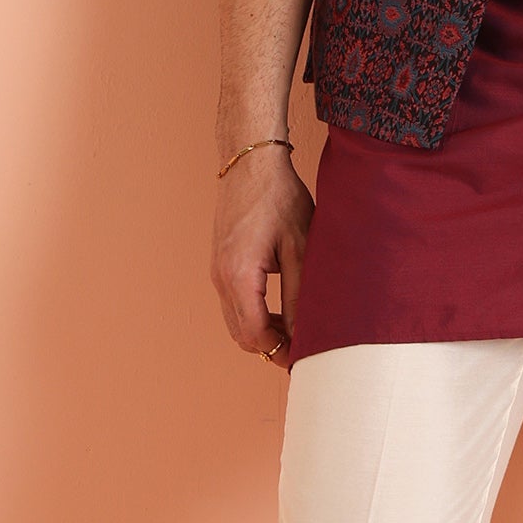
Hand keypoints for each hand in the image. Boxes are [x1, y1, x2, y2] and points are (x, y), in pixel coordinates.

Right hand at [210, 151, 314, 367]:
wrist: (250, 164)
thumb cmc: (279, 198)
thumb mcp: (299, 248)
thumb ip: (299, 295)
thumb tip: (304, 333)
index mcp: (239, 276)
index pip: (256, 334)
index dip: (280, 352)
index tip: (306, 358)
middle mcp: (220, 278)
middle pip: (242, 334)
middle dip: (271, 347)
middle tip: (304, 349)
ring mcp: (216, 272)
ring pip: (235, 322)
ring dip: (262, 332)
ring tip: (295, 330)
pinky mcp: (219, 264)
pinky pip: (233, 304)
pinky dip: (253, 316)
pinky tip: (279, 310)